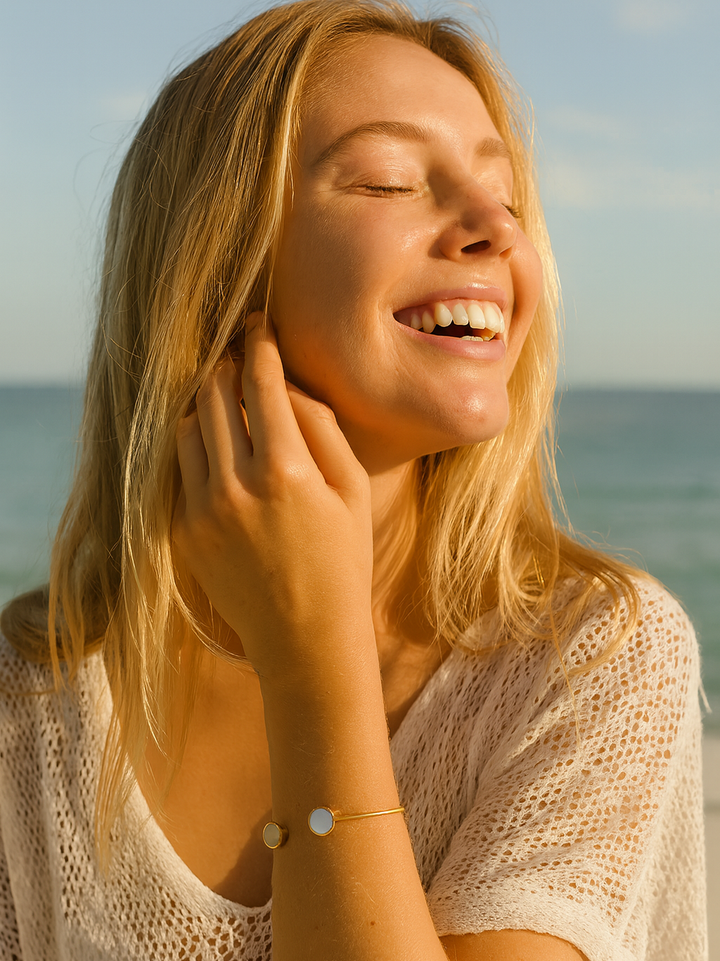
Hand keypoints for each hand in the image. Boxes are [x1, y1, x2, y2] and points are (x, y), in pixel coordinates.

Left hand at [172, 313, 374, 686]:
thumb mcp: (353, 489)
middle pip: (212, 393)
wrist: (305, 636)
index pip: (260, 381)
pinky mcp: (182, 531)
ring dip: (204, 402)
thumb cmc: (343, 559)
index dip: (258, 342)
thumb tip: (285, 384)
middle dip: (225, 362)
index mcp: (286, 470)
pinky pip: (180, 468)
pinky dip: (196, 446)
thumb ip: (320, 426)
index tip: (259, 324)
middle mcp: (235, 485)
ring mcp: (202, 510)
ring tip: (225, 400)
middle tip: (238, 354)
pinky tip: (217, 447)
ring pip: (186, 425)